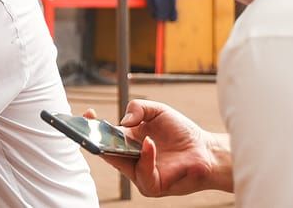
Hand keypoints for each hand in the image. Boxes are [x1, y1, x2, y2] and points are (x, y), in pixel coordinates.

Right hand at [84, 101, 231, 196]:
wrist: (206, 149)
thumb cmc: (182, 131)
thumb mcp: (157, 110)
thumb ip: (138, 108)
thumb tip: (122, 121)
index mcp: (127, 140)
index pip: (104, 135)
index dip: (92, 126)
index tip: (87, 114)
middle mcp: (130, 158)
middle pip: (105, 150)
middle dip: (95, 139)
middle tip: (92, 126)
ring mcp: (139, 173)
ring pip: (121, 163)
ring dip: (122, 148)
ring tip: (137, 134)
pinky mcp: (152, 185)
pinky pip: (143, 174)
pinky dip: (145, 158)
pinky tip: (150, 144)